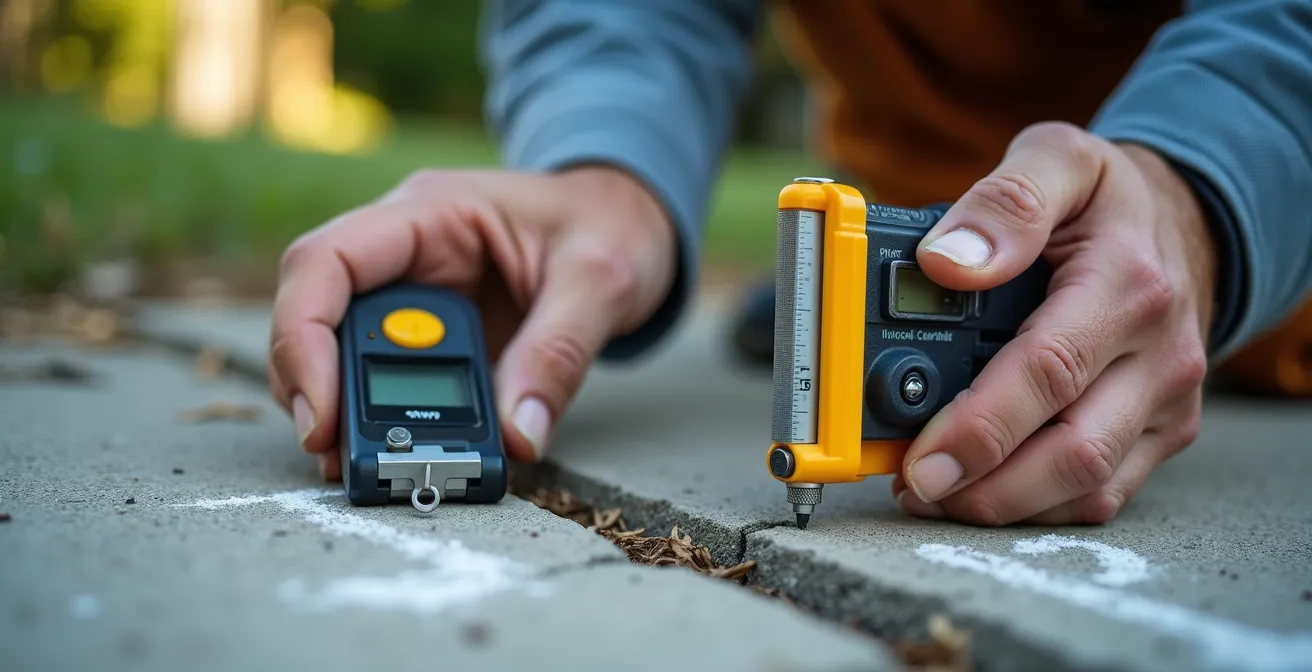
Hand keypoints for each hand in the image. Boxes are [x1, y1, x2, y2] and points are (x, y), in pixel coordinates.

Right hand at [267, 166, 675, 478]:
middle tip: (342, 459)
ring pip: (340, 355)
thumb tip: (517, 438)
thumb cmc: (611, 227)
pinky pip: (389, 380)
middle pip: (317, 317)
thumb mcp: (600, 280)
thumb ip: (558, 354)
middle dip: (318, 390)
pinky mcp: (431, 336)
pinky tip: (403, 457)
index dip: (303, 337)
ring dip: (347, 414)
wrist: (629, 220)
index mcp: (429, 212)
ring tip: (369, 469)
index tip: (324, 415)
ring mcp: (412, 296)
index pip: (326, 261)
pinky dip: (388, 422)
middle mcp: (403, 252)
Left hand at [893, 121, 1216, 524]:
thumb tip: (944, 262)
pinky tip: (981, 490)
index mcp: (1126, 285)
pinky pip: (1103, 493)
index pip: (1049, 371)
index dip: (980, 425)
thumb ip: (1005, 201)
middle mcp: (1157, 354)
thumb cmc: (1108, 199)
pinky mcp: (1162, 431)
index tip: (921, 457)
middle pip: (1073, 452)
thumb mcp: (1060, 161)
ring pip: (1088, 487)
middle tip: (914, 488)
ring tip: (934, 493)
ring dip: (1004, 504)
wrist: (1189, 221)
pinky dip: (1037, 505)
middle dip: (985, 487)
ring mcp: (1164, 400)